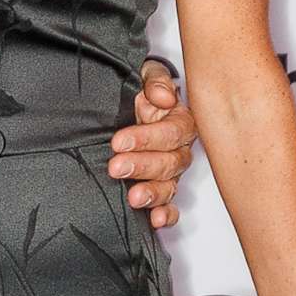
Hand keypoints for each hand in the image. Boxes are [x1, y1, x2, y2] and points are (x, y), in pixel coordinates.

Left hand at [110, 60, 197, 228]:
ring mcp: (170, 171)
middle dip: (142, 165)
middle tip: (116, 166)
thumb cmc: (139, 90)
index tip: (119, 141)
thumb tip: (162, 97)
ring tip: (134, 197)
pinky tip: (155, 220)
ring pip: (170, 185)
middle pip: (170, 162)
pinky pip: (170, 205)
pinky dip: (165, 215)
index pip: (172, 132)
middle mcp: (178, 148)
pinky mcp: (159, 187)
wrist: (125, 104)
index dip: (146, 138)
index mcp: (179, 121)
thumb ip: (154, 81)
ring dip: (153, 193)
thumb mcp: (144, 75)